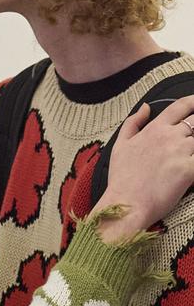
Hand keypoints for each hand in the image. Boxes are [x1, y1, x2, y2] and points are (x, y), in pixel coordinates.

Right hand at [93, 97, 193, 240]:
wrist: (127, 204)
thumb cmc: (122, 178)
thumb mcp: (120, 145)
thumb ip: (133, 122)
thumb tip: (146, 107)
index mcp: (155, 129)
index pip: (181, 107)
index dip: (193, 102)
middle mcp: (170, 137)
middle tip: (188, 143)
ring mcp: (181, 152)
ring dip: (193, 149)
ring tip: (185, 159)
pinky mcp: (189, 170)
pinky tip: (190, 169)